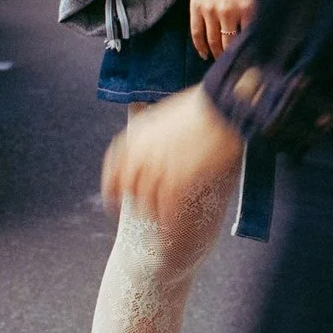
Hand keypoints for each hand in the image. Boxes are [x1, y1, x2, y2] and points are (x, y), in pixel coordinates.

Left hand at [103, 86, 241, 229]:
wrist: (221, 105)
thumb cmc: (199, 106)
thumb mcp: (162, 113)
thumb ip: (149, 134)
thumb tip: (147, 149)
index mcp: (135, 136)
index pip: (113, 170)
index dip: (111, 189)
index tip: (113, 201)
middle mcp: (140, 154)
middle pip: (130, 190)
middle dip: (134, 205)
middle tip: (141, 216)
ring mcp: (157, 169)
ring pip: (147, 204)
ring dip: (153, 215)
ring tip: (162, 222)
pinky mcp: (177, 181)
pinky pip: (166, 211)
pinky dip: (168, 222)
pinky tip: (172, 227)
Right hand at [187, 0, 255, 59]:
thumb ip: (255, 12)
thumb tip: (257, 35)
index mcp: (248, 6)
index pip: (250, 38)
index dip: (250, 52)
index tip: (252, 64)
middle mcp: (229, 11)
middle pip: (231, 44)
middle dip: (233, 58)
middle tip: (236, 68)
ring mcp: (210, 10)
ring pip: (214, 42)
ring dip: (217, 54)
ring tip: (221, 62)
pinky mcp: (196, 7)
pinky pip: (197, 33)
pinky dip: (200, 47)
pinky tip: (204, 55)